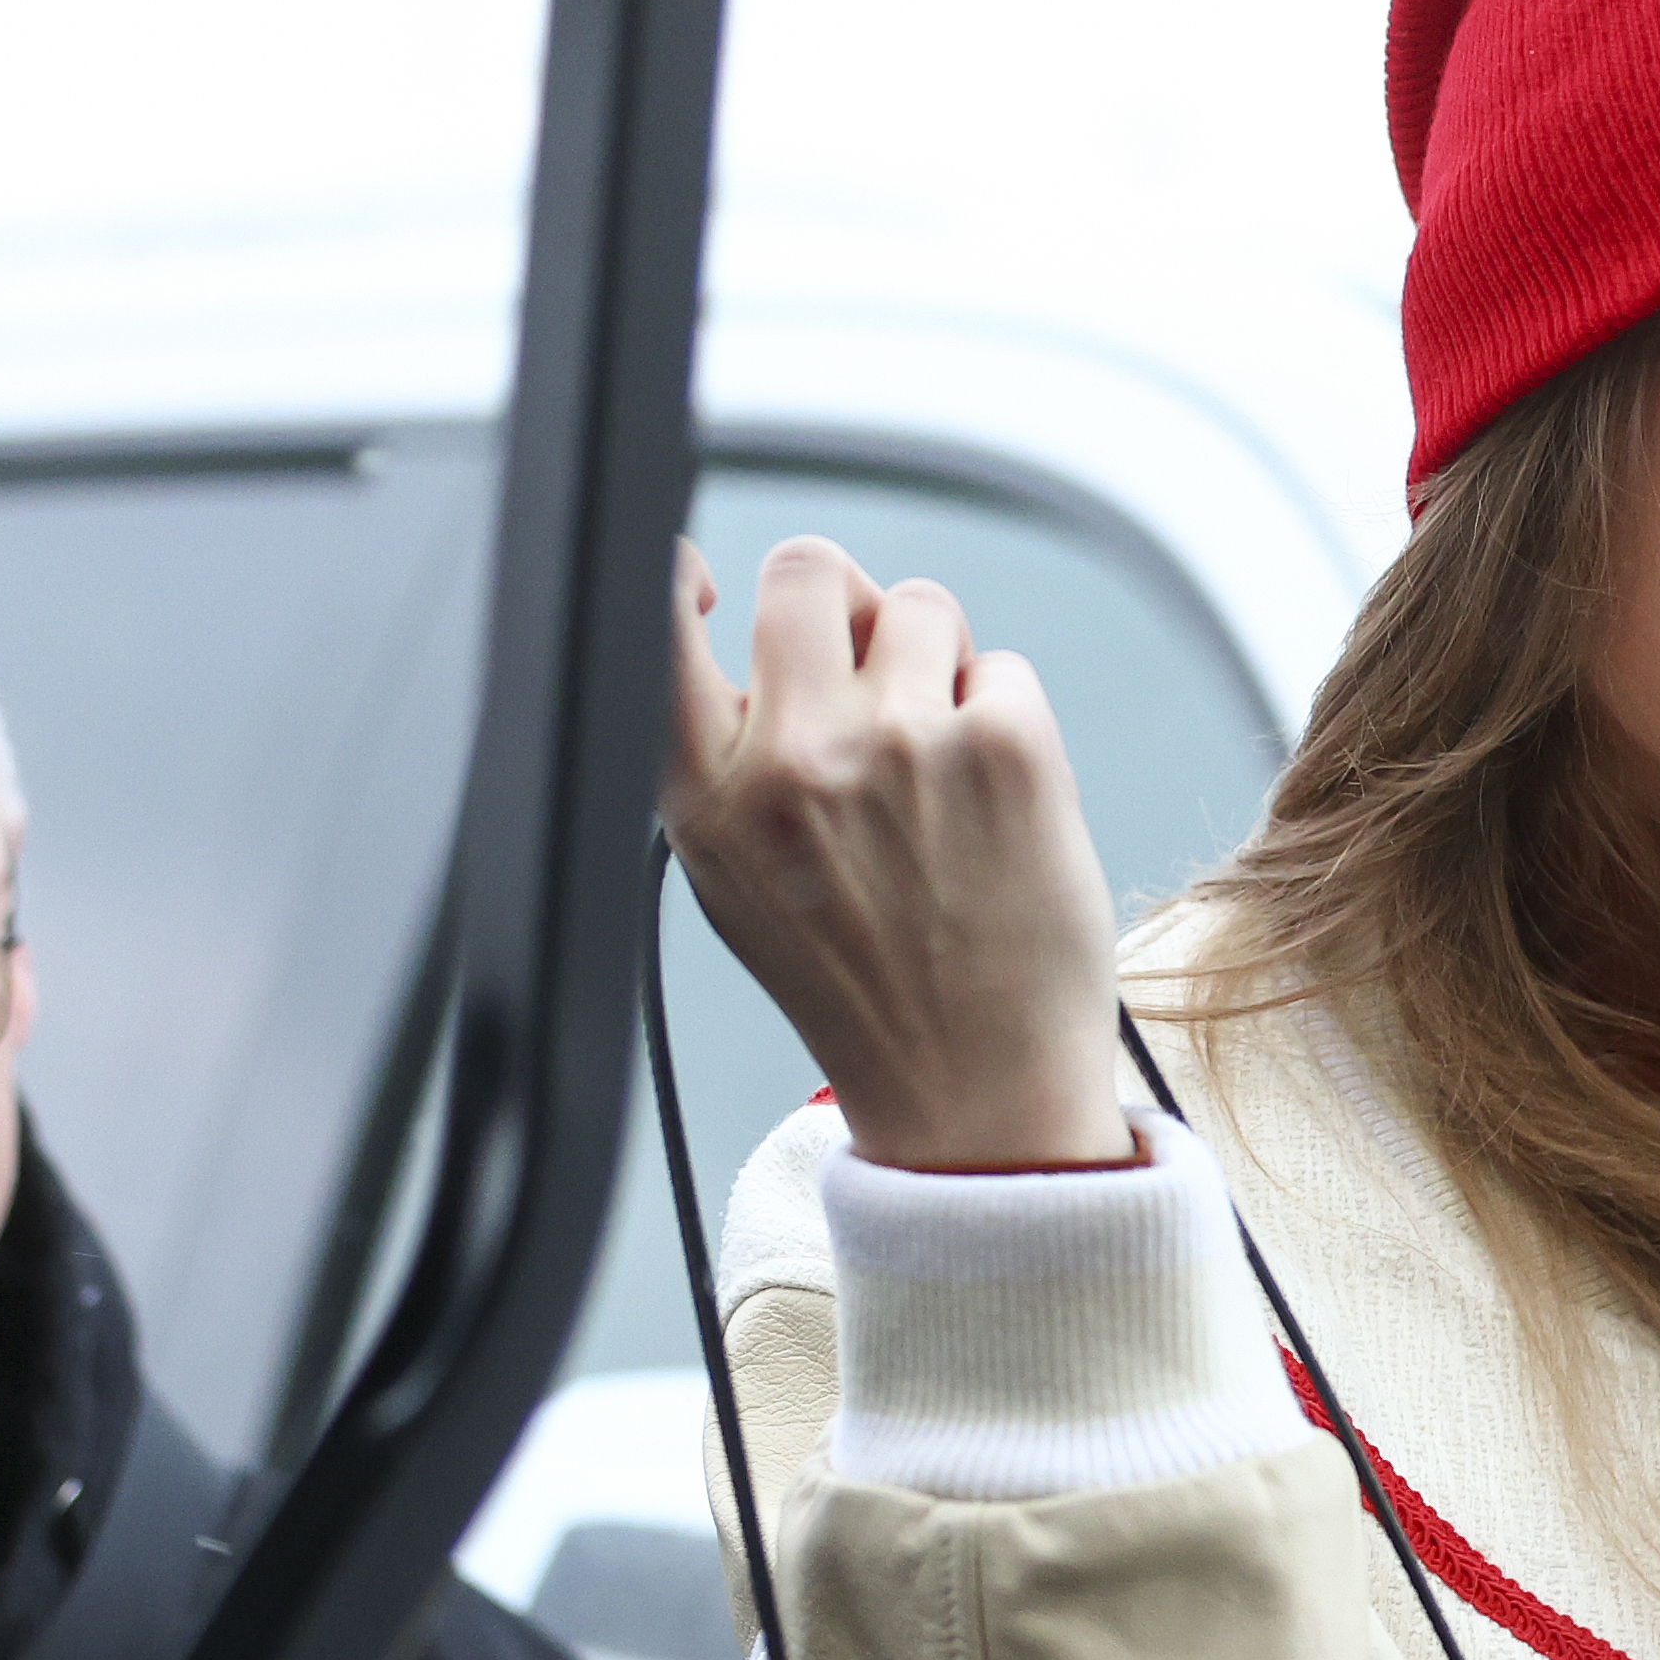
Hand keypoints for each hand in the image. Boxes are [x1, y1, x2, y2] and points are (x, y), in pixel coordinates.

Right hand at [662, 536, 1132, 1170]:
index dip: (680, 576)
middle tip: (872, 686)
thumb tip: (757, 626)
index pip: (651, 624)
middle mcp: (794, 758)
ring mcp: (904, 743)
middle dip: (847, 607)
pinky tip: (993, 802)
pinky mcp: (1007, 746)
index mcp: (707, 795)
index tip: (712, 588)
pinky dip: (1005, 719)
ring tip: (939, 769)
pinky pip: (1002, 668)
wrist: (973, 1089)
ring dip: (935, 666)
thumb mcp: (737, 880)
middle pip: (809, 570)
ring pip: (921, 605)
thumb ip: (731, 757)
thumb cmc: (864, 987)